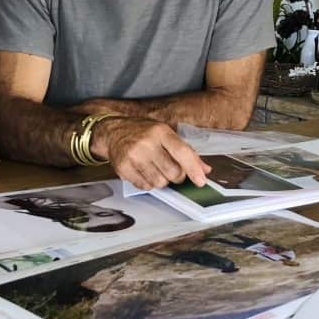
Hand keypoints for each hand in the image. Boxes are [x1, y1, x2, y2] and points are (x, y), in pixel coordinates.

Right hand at [90, 117, 210, 190]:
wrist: (113, 132)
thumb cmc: (144, 133)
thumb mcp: (166, 135)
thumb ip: (187, 152)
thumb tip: (205, 170)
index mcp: (161, 132)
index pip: (182, 152)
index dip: (193, 169)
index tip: (201, 181)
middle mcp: (147, 143)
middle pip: (172, 172)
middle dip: (177, 177)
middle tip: (172, 171)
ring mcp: (133, 156)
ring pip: (159, 183)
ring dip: (162, 181)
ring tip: (156, 170)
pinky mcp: (123, 168)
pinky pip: (144, 187)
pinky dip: (148, 184)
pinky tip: (144, 172)